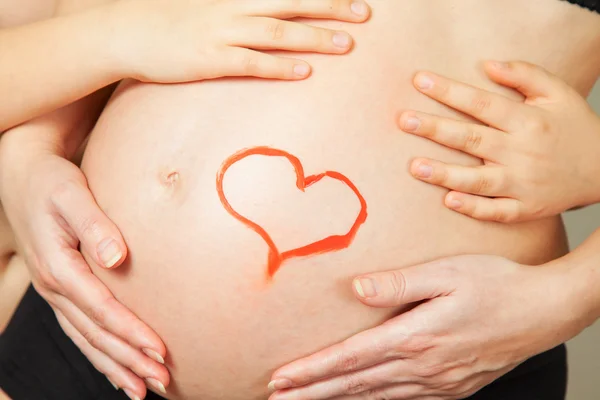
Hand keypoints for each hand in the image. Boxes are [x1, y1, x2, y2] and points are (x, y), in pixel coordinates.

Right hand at [0, 133, 167, 398]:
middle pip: (95, 334)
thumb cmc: (52, 183)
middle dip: (129, 360)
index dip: (130, 332)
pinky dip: (99, 353)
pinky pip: (80, 330)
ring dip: (116, 365)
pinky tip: (116, 369)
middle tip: (163, 381)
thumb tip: (117, 258)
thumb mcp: (72, 194)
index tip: (160, 350)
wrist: (22, 178)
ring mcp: (55, 293)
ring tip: (144, 388)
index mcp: (58, 267)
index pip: (100, 309)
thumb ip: (95, 224)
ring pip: (86, 339)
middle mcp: (54, 287)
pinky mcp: (61, 290)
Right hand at [112, 0, 369, 81]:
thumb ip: (234, 6)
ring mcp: (221, 32)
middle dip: (331, 6)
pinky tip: (305, 72)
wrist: (123, 32)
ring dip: (314, 37)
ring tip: (347, 44)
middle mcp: (232, 8)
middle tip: (366, 12)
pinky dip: (280, 66)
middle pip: (292, 3)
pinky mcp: (209, 59)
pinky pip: (252, 62)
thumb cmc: (165, 20)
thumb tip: (264, 12)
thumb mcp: (203, 4)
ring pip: (278, 32)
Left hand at [267, 255, 587, 399]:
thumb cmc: (495, 284)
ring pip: (375, 397)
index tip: (281, 378)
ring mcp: (438, 382)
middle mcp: (422, 367)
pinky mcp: (452, 387)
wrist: (542, 310)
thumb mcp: (446, 273)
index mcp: (415, 337)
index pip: (350, 359)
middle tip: (277, 398)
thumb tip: (356, 290)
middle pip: (355, 384)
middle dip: (312, 393)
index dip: (312, 370)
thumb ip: (398, 283)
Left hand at [399, 61, 599, 221]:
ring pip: (479, 180)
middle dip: (436, 129)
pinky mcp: (526, 208)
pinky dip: (474, 207)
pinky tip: (449, 201)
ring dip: (445, 174)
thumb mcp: (558, 92)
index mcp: (528, 120)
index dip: (450, 91)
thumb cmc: (574, 127)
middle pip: (472, 139)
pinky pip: (496, 211)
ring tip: (415, 166)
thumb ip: (524, 75)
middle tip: (404, 121)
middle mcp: (523, 152)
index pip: (481, 103)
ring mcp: (523, 183)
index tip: (419, 81)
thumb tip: (486, 65)